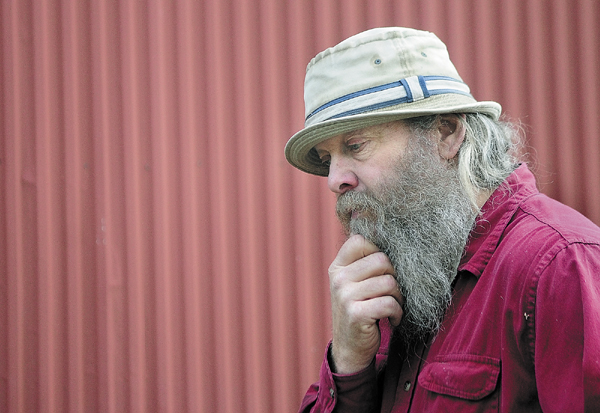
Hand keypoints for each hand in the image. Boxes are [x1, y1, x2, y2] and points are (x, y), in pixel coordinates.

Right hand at [329, 234, 403, 373]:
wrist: (350, 347)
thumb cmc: (359, 309)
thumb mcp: (354, 283)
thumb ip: (364, 262)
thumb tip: (379, 227)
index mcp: (337, 267)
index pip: (360, 241)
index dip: (378, 251)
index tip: (382, 270)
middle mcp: (338, 279)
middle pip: (381, 260)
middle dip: (393, 277)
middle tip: (390, 293)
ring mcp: (344, 296)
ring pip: (389, 282)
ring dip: (398, 297)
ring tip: (390, 306)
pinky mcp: (355, 313)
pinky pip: (390, 303)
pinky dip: (397, 313)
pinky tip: (391, 319)